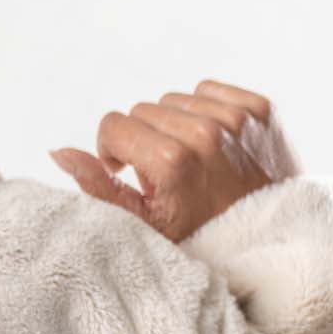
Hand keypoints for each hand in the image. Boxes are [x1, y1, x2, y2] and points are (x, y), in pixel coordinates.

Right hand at [50, 82, 299, 241]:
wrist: (274, 243)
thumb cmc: (203, 242)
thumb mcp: (144, 226)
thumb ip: (98, 187)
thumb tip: (59, 151)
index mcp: (172, 161)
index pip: (114, 124)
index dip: (114, 152)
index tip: (130, 175)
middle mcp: (205, 132)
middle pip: (143, 109)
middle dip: (144, 139)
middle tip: (162, 175)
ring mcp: (236, 117)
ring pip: (174, 100)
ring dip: (174, 125)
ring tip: (189, 162)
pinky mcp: (260, 108)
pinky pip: (209, 90)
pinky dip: (204, 112)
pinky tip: (211, 147)